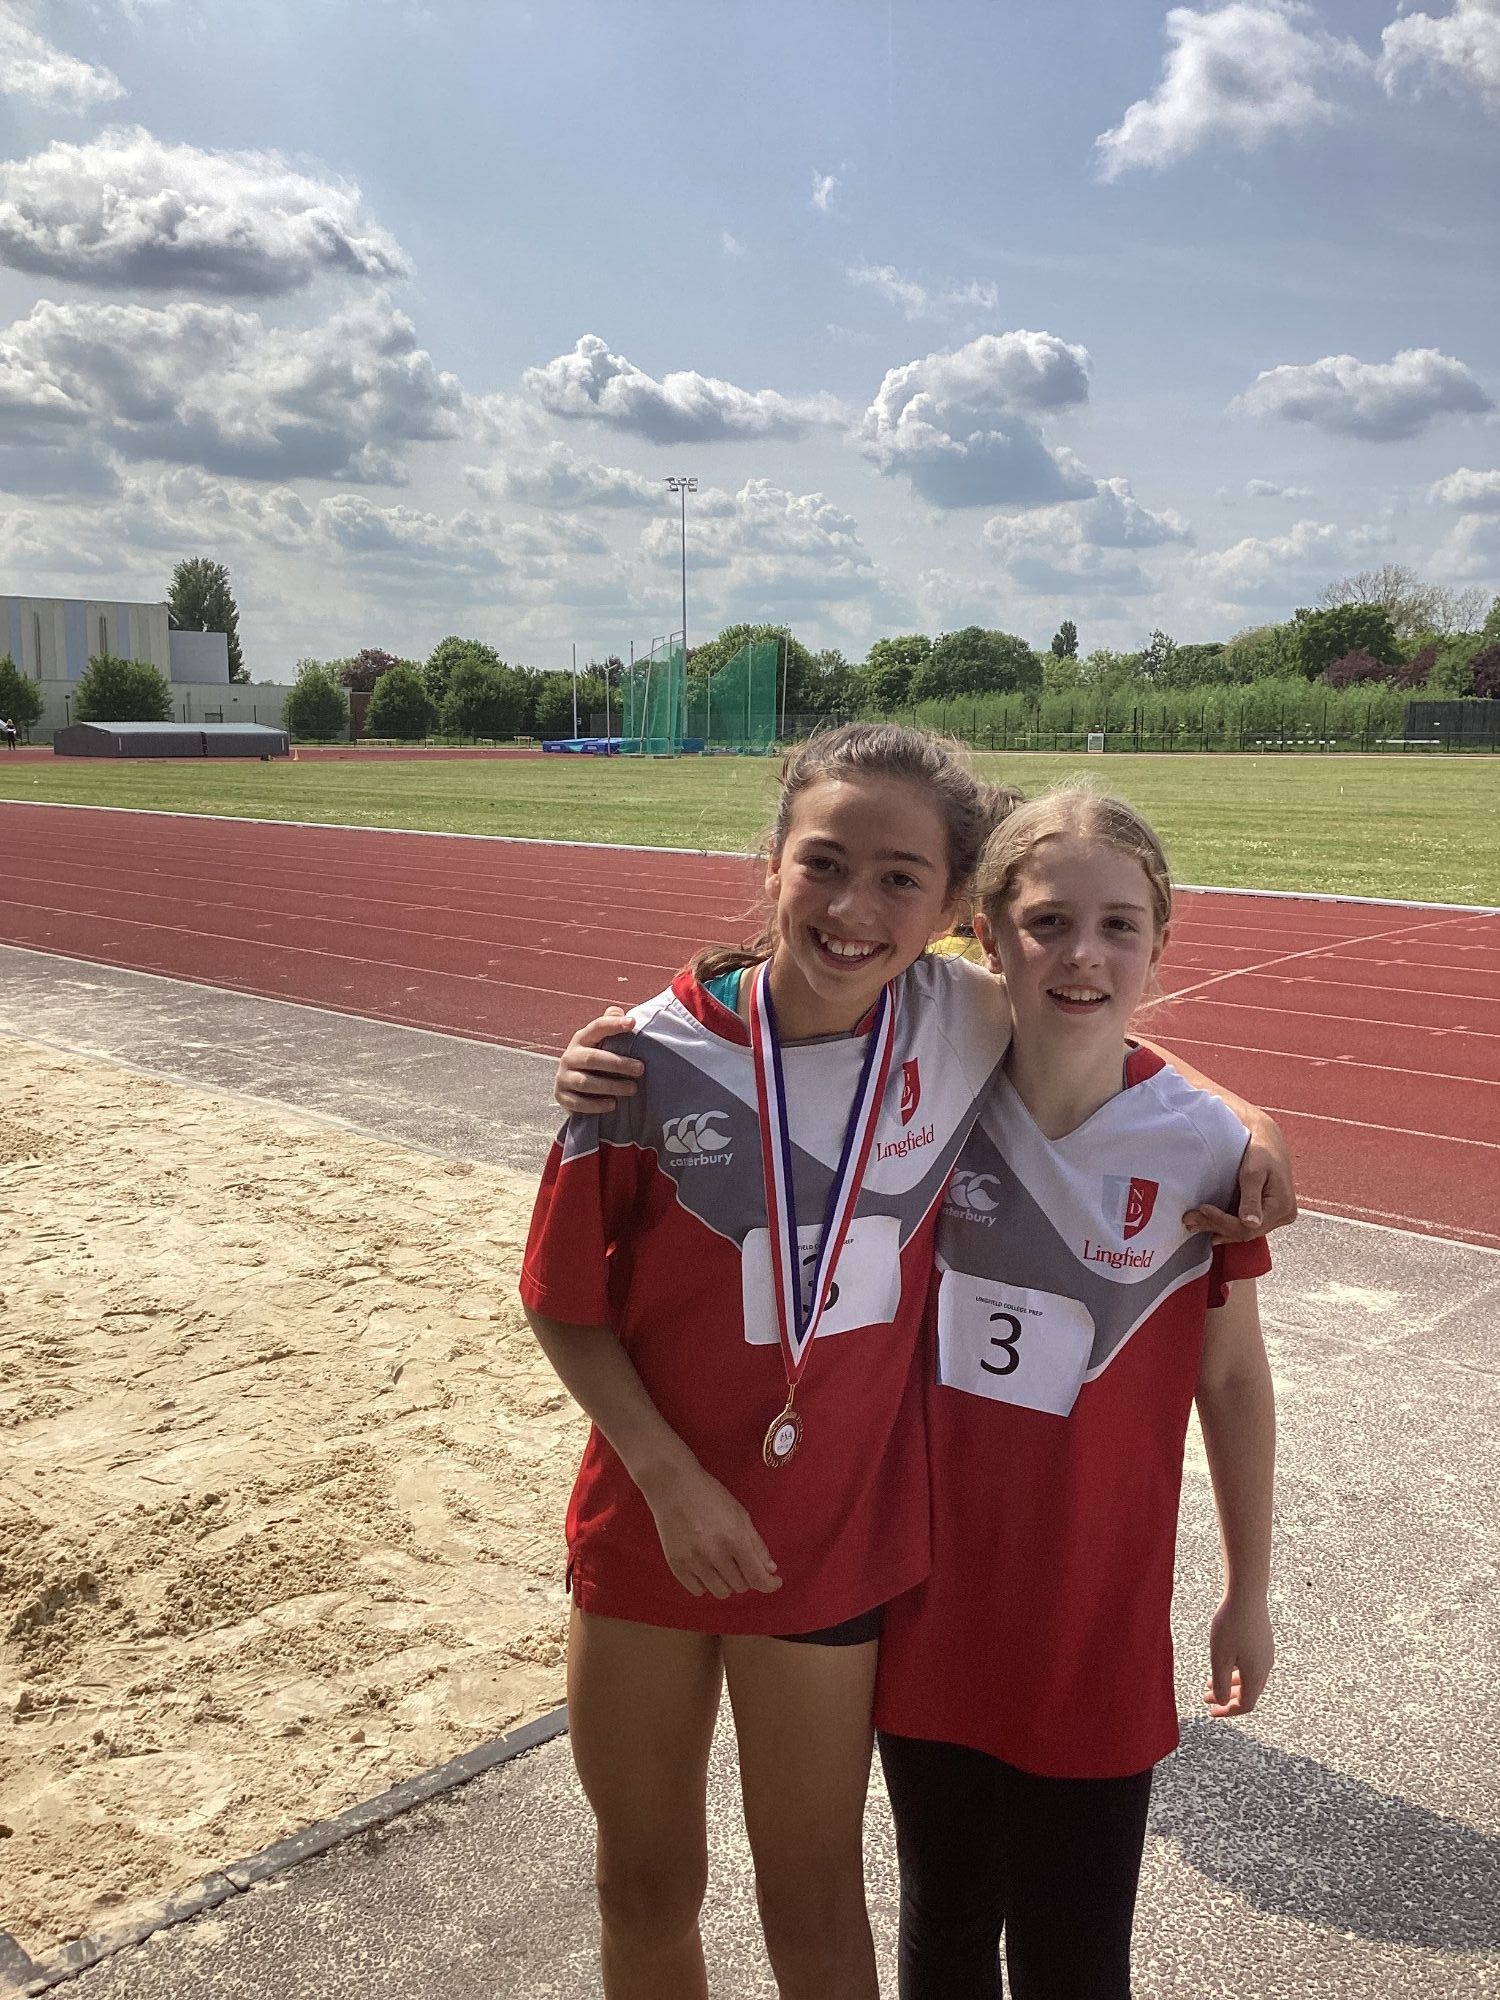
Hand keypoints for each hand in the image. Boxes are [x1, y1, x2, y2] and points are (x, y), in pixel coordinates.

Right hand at [554, 1007, 643, 1114]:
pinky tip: (612, 1104)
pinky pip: (578, 1103)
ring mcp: (563, 1077)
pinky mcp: (562, 1097)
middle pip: (593, 1058)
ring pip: (586, 1082)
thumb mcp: (601, 1043)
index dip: (613, 1024)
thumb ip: (609, 1026)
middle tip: (640, 1069)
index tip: (633, 1023)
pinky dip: (596, 1105)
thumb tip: (618, 1010)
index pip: (597, 1027)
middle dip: (618, 1063)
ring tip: (632, 1088)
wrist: (571, 1087)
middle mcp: (570, 1056)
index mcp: (582, 1039)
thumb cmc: (595, 1061)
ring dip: (611, 1086)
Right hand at [643, 1459, 781, 1599]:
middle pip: (740, 1586)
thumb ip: (757, 1543)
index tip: (773, 1582)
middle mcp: (715, 1554)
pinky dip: (705, 1583)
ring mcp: (694, 1561)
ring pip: (720, 1592)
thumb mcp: (740, 1513)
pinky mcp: (677, 1565)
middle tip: (740, 1561)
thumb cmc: (709, 1495)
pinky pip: (698, 1591)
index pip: (757, 1577)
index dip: (769, 1585)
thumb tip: (770, 1570)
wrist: (672, 1486)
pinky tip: (705, 1568)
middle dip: (746, 1577)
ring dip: (727, 1583)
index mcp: (734, 1538)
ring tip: (722, 1565)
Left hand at [1185, 1114, 1296, 1242]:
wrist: (1268, 1140)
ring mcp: (1276, 1217)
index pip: (1248, 1227)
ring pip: (1243, 1231)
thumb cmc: (1261, 1151)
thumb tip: (1251, 1224)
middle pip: (1245, 1232)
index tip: (1202, 1209)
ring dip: (1217, 1227)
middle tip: (1189, 1220)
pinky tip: (1208, 1223)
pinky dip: (1226, 1224)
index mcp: (1282, 1207)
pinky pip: (1245, 1225)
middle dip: (1215, 1226)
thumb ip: (1251, 1199)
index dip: (1222, 1221)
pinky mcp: (1267, 1213)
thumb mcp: (1253, 1172)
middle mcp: (1283, 1216)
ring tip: (1193, 1222)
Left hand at [1203, 1592, 1273, 1716]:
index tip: (1210, 1711)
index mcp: (1256, 1674)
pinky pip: (1250, 1664)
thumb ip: (1220, 1683)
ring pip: (1248, 1677)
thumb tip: (1222, 1702)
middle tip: (1205, 1697)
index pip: (1246, 1704)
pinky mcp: (1262, 1640)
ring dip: (1229, 1683)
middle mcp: (1265, 1666)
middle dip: (1226, 1698)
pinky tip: (1223, 1661)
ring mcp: (1266, 1652)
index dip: (1228, 1711)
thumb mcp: (1219, 1657)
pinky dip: (1235, 1670)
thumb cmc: (1230, 1625)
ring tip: (1209, 1680)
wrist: (1247, 1593)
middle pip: (1248, 1692)